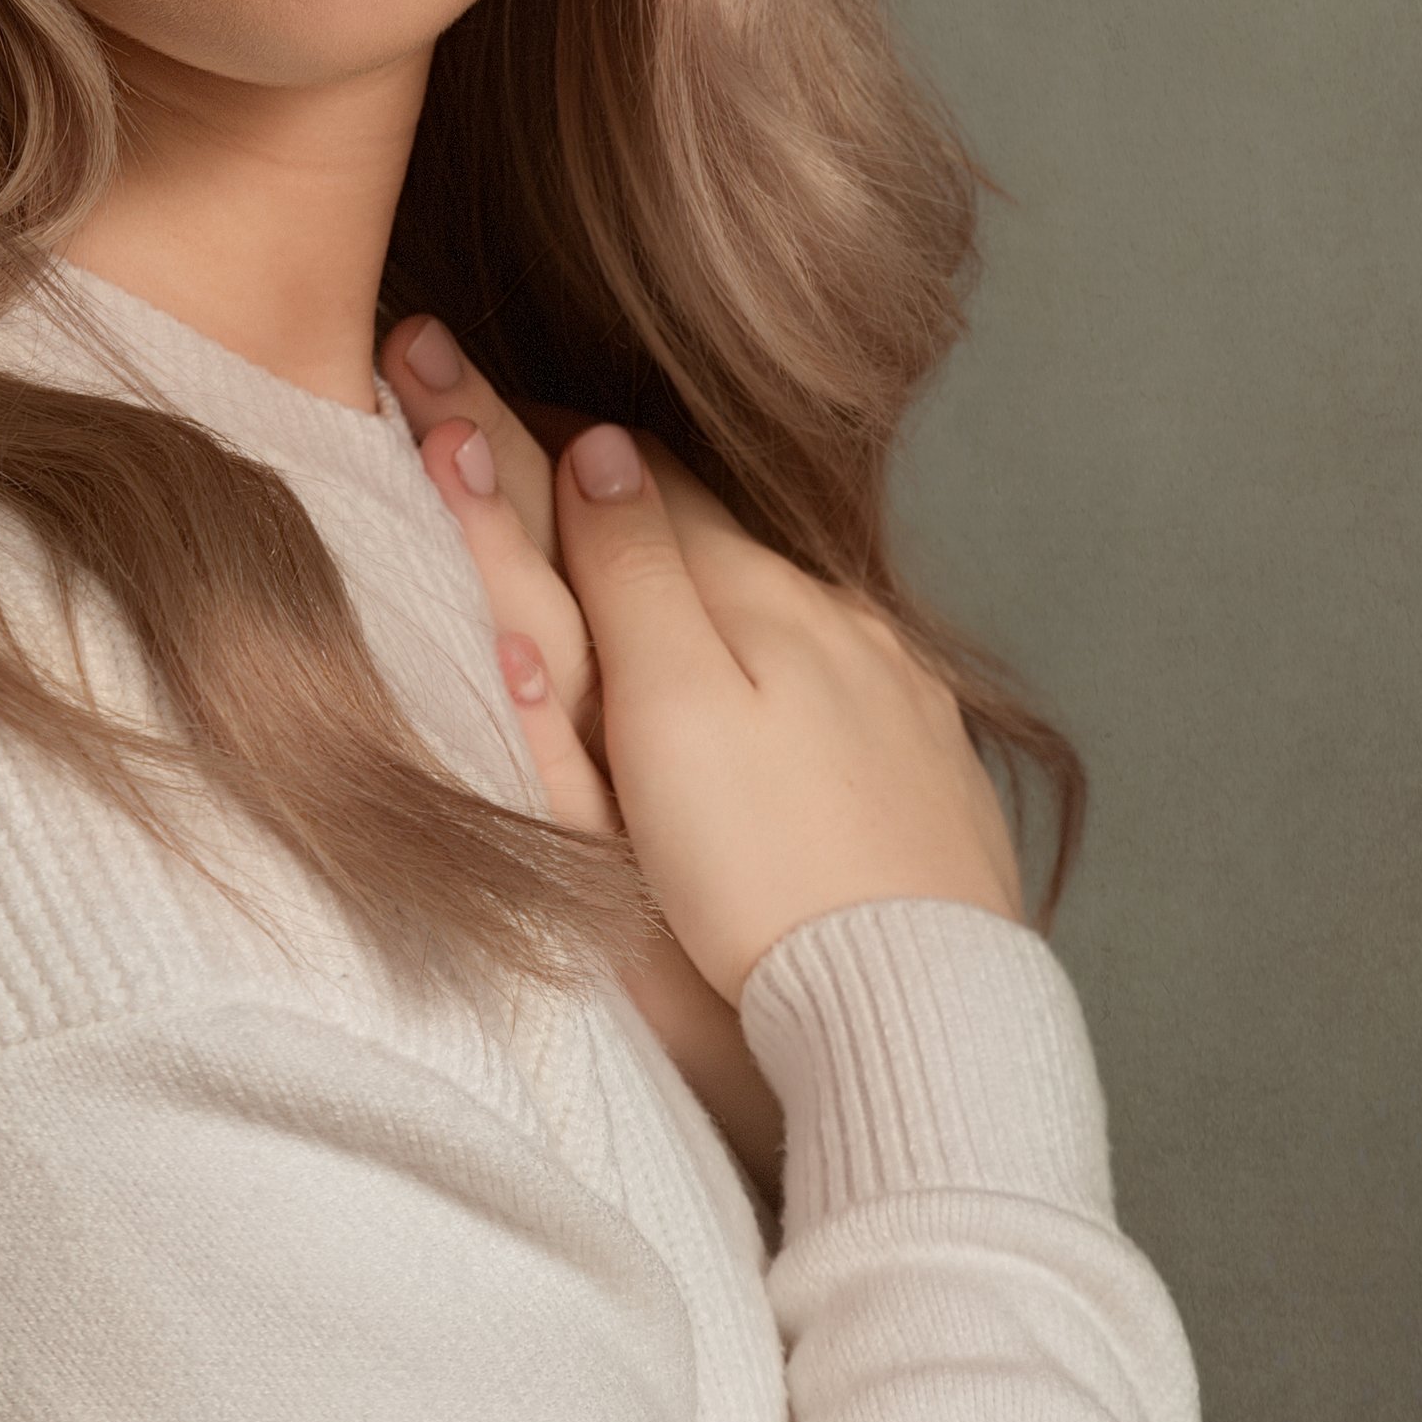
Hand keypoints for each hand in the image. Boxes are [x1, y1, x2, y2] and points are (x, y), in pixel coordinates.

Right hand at [383, 313, 1022, 1032]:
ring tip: (653, 605)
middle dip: (638, 511)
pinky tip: (766, 708)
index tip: (489, 412)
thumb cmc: (766, 873)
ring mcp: (902, 694)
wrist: (915, 1009)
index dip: (561, 443)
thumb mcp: (671, 711)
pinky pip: (841, 685)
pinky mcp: (932, 769)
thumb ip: (633, 574)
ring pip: (786, 610)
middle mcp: (846, 622)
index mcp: (767, 597)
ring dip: (714, 591)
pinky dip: (782, 670)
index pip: (649, 481)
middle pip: (721, 536)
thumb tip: (602, 445)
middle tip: (557, 490)